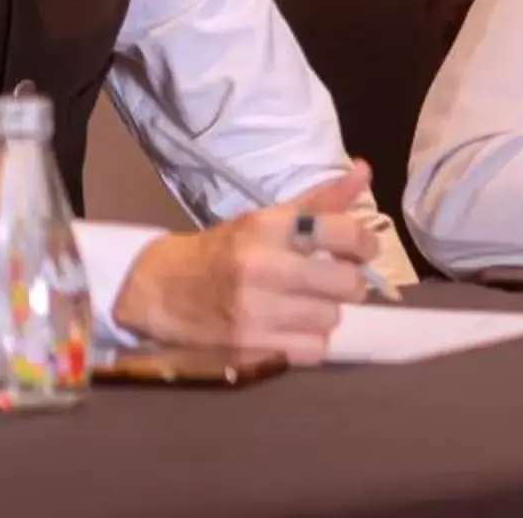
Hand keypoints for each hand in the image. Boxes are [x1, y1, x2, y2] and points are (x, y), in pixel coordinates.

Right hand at [111, 163, 381, 362]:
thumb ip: (320, 201)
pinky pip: (313, 350)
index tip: (360, 249)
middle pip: (347, 283)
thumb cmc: (221, 251)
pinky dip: (309, 342)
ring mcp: (255, 313)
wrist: (157, 293)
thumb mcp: (265, 219)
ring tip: (304, 303)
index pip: (342, 232)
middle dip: (347, 282)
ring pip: (331, 318)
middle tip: (332, 279)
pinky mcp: (250, 348)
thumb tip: (365, 171)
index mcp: (267, 228)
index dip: (363, 242)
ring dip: (325, 312)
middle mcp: (263, 268)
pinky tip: (291, 328)